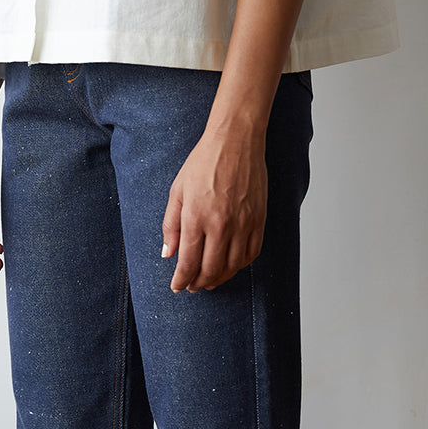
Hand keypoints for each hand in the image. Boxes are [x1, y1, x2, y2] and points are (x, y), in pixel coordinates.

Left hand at [161, 123, 268, 292]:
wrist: (235, 141)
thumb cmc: (203, 162)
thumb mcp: (177, 191)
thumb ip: (171, 225)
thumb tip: (168, 254)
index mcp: (196, 216)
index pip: (188, 261)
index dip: (182, 280)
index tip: (177, 287)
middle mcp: (221, 224)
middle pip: (211, 269)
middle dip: (199, 283)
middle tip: (193, 287)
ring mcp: (243, 223)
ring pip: (233, 266)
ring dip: (220, 278)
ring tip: (210, 280)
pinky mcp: (259, 219)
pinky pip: (252, 253)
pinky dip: (241, 265)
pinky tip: (231, 265)